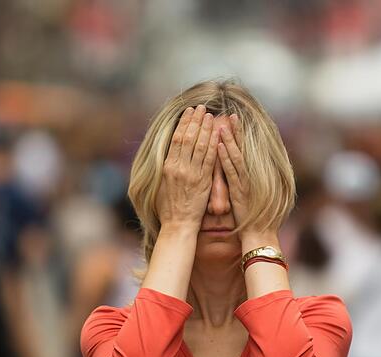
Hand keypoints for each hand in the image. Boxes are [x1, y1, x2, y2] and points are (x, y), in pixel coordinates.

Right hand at [156, 104, 218, 231]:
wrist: (177, 225)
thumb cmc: (169, 208)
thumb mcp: (161, 184)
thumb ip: (167, 167)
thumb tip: (169, 154)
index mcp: (167, 166)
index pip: (175, 138)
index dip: (183, 123)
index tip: (189, 112)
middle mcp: (177, 167)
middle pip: (187, 137)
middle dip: (195, 120)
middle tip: (201, 107)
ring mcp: (190, 173)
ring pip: (198, 145)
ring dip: (205, 128)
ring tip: (210, 115)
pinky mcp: (203, 181)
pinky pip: (209, 159)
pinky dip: (213, 144)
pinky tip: (218, 134)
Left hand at [218, 114, 251, 228]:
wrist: (259, 233)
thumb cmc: (255, 216)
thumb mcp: (253, 195)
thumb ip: (249, 181)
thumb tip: (248, 169)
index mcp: (253, 176)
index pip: (246, 151)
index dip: (240, 135)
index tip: (234, 120)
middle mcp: (251, 176)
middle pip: (243, 148)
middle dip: (236, 131)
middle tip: (230, 114)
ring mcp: (246, 181)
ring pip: (237, 155)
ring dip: (229, 139)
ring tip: (221, 124)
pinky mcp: (240, 190)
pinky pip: (231, 170)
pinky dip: (225, 157)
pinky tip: (219, 145)